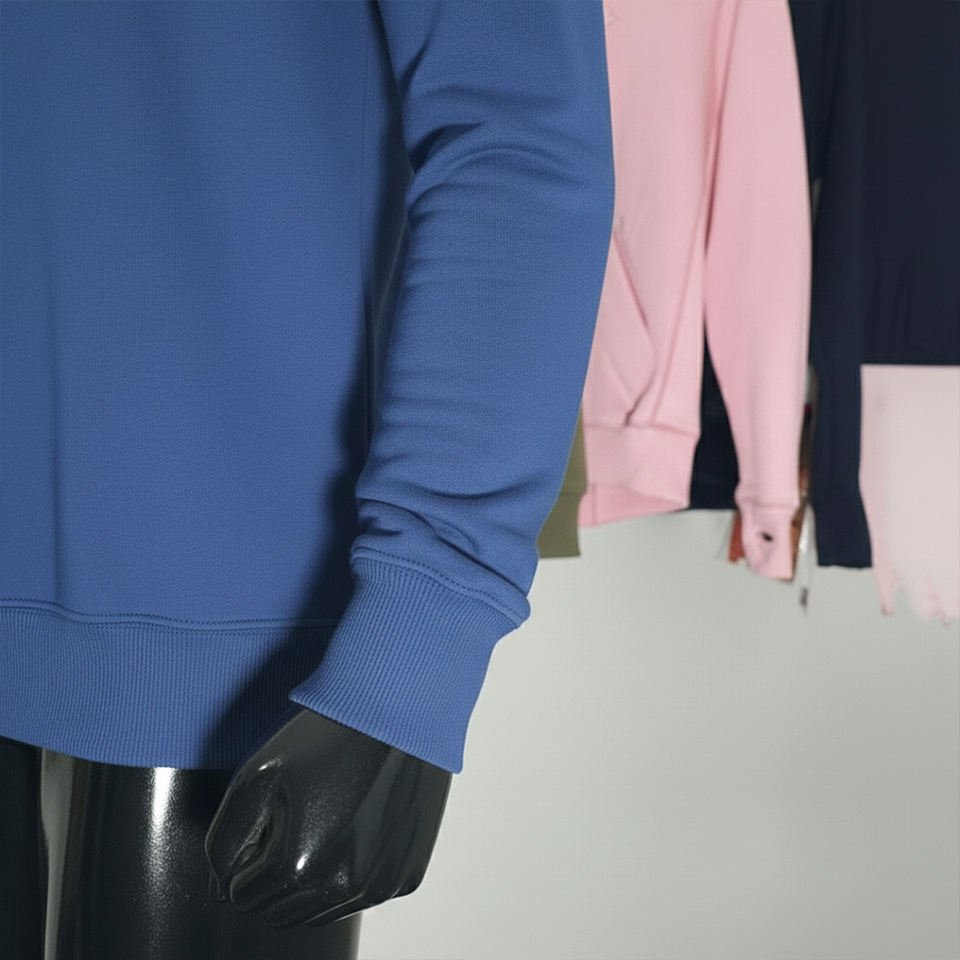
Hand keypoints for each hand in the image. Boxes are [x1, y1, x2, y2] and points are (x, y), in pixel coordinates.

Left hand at [204, 705, 451, 928]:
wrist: (396, 714)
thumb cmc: (326, 737)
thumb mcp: (255, 778)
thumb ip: (224, 842)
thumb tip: (221, 889)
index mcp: (298, 867)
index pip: (242, 898)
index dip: (245, 859)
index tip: (266, 821)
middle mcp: (343, 887)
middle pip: (280, 913)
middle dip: (273, 876)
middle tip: (293, 821)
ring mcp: (379, 885)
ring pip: (320, 912)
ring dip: (311, 880)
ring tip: (325, 821)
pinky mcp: (406, 876)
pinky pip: (361, 896)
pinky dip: (351, 873)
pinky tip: (356, 827)